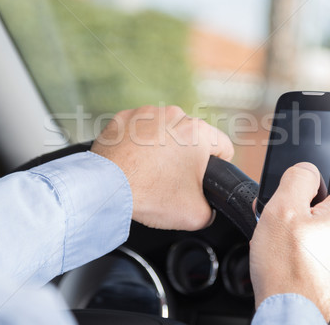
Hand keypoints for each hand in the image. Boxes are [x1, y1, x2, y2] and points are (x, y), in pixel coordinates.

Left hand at [91, 105, 233, 230]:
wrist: (106, 188)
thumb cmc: (149, 195)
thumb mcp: (196, 215)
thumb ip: (211, 208)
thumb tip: (207, 207)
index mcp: (198, 132)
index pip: (223, 147)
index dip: (219, 166)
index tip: (206, 177)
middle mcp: (175, 115)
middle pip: (191, 138)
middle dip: (186, 157)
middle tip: (172, 180)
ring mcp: (147, 113)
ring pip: (164, 132)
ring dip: (161, 147)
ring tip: (149, 172)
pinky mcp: (123, 118)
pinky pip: (138, 131)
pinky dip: (137, 144)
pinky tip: (132, 163)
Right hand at [249, 163, 329, 320]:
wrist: (289, 312)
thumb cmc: (285, 267)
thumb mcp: (282, 208)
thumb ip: (298, 178)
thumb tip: (308, 169)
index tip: (316, 175)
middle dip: (314, 202)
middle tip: (288, 209)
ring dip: (311, 226)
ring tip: (285, 235)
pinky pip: (329, 250)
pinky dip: (312, 246)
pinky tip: (290, 254)